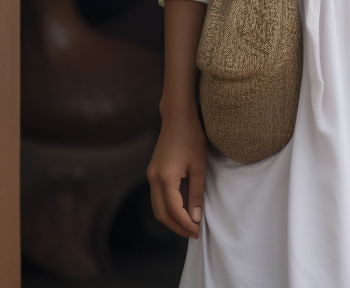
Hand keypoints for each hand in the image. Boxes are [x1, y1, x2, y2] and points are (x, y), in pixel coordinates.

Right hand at [147, 103, 206, 238]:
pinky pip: (157, 197)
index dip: (185, 224)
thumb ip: (196, 193)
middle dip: (177, 227)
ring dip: (171, 220)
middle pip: (162, 214)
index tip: (198, 231)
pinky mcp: (152, 172)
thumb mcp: (199, 166)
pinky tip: (180, 210)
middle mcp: (154, 179)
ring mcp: (151, 175)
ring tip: (188, 225)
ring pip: (157, 207)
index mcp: (165, 178)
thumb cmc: (191, 137)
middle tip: (194, 233)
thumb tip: (195, 217)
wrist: (178, 116)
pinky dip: (167, 208)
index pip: (174, 211)